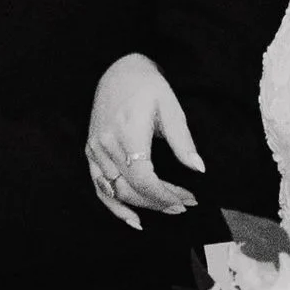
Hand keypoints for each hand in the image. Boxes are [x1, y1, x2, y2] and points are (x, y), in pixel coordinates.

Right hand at [86, 51, 201, 229]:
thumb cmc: (148, 86)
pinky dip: (114, 206)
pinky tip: (133, 219)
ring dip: (143, 206)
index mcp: (128, 131)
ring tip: (169, 209)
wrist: (119, 70)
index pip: (143, 178)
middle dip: (160, 202)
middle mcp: (106, 143)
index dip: (165, 195)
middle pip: (132, 188)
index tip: (187, 199)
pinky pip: (99, 187)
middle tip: (185, 204)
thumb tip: (199, 169)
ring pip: (116, 192)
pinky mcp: (90, 152)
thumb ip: (183, 141)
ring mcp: (95, 149)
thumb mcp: (171, 108)